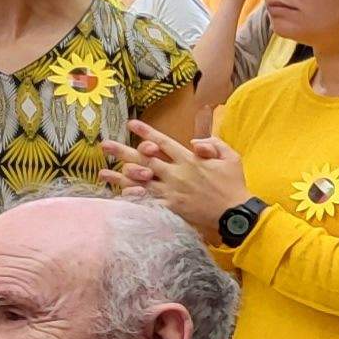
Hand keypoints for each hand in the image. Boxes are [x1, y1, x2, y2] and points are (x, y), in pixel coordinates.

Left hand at [104, 123, 251, 235]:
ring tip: (103, 172)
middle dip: (123, 151)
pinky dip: (133, 198)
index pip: (163, 142)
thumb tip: (195, 141)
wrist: (235, 213)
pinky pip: (148, 201)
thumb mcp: (231, 158)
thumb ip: (214, 144)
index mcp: (189, 160)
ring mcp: (172, 191)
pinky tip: (119, 194)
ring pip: (141, 181)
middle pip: (145, 160)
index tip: (131, 124)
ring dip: (120, 176)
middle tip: (105, 145)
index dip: (146, 132)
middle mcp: (176, 174)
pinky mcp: (171, 207)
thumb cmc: (234, 185)